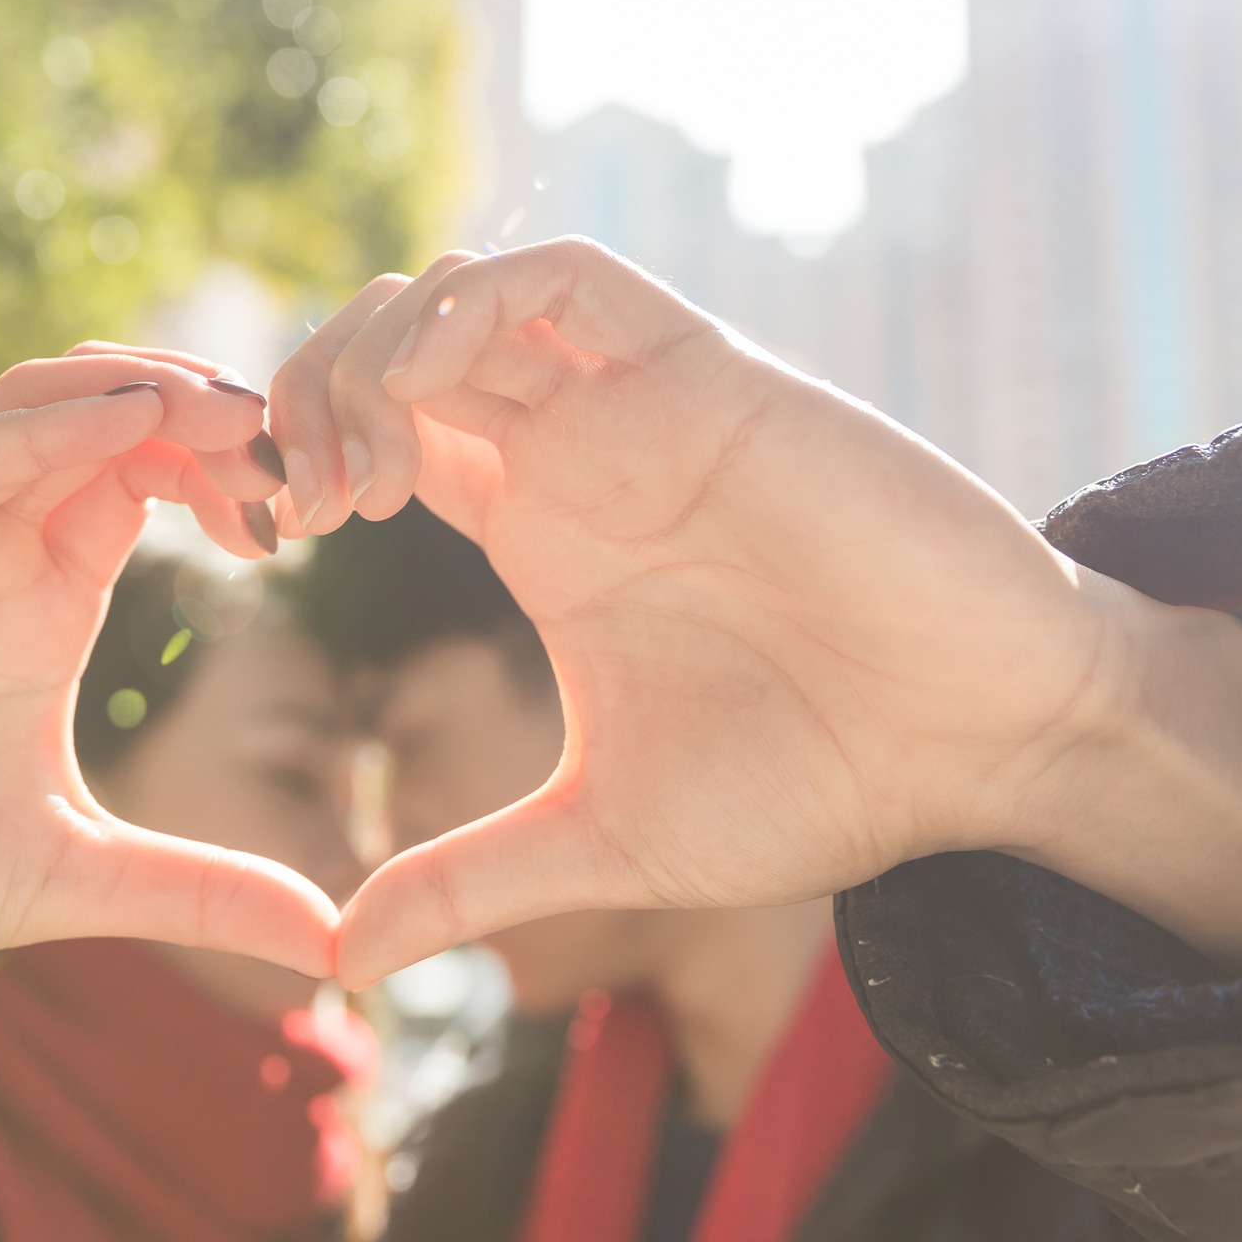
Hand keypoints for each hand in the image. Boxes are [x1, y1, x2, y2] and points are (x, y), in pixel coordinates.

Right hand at [0, 350, 327, 992]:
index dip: (237, 466)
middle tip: (295, 439)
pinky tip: (124, 422)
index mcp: (45, 590)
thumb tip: (340, 948)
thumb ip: (199, 892)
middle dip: (209, 403)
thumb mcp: (72, 878)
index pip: (156, 472)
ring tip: (228, 407)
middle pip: (110, 409)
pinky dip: (40, 428)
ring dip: (136, 384)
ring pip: (35, 402)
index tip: (311, 514)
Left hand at [271, 241, 1241, 986]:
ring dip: (375, 349)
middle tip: (293, 504)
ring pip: (462, 292)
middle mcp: (575, 451)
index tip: (263, 543)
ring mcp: (636, 405)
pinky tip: (431, 395)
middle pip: (394, 347)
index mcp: (537, 528)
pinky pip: (565, 278)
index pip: (378, 434)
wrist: (978, 746)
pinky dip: (474, 305)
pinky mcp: (708, 376)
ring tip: (358, 469)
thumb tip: (337, 963)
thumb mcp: (602, 841)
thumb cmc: (818, 782)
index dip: (298, 458)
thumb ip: (469, 885)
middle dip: (309, 393)